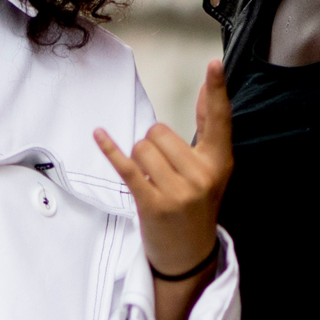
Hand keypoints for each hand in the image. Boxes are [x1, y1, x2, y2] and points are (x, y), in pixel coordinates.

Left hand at [94, 59, 233, 319]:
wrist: (188, 256)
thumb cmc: (195, 208)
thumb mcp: (210, 171)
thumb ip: (207, 132)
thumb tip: (206, 90)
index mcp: (219, 164)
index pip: (219, 120)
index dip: (217, 90)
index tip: (215, 64)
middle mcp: (202, 175)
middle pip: (161, 132)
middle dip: (153, 146)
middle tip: (163, 174)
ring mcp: (178, 192)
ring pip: (143, 147)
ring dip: (139, 160)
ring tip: (151, 183)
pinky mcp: (153, 204)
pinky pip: (127, 166)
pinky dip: (111, 150)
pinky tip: (99, 135)